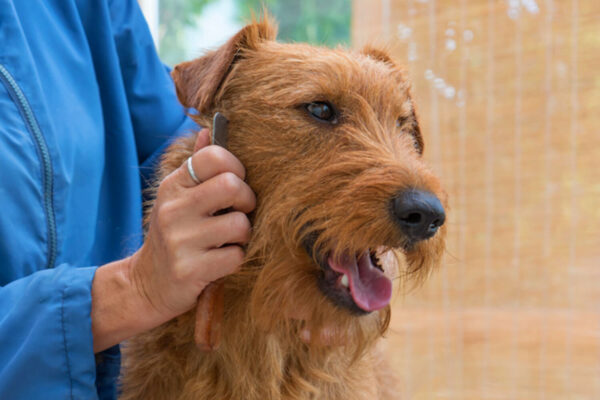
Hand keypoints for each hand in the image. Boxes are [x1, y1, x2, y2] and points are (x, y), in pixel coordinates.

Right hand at [131, 129, 255, 319]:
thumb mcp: (177, 197)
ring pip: (240, 224)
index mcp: (173, 185)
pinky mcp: (189, 270)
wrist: (147, 284)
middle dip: (247, 200)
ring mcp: (180, 240)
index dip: (236, 168)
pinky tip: (221, 260)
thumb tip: (207, 131)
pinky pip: (236, 256)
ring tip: (229, 239)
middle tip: (240, 211)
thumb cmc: (174, 235)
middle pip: (232, 186)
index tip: (235, 184)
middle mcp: (173, 208)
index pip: (214, 156)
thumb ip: (196, 166)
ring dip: (243, 235)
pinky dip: (236, 259)